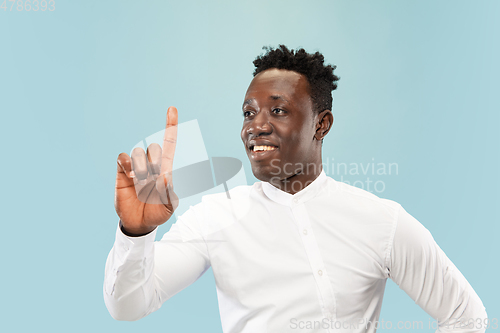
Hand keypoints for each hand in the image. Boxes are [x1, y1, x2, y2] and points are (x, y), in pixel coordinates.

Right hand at [114, 106, 179, 235]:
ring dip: (140, 167)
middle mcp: (151, 165)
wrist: (139, 223)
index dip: (170, 127)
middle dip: (154, 161)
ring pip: (138, 153)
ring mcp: (136, 168)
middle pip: (153, 148)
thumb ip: (169, 193)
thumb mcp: (168, 207)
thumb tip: (165, 176)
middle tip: (152, 178)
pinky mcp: (122, 173)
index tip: (172, 109)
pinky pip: (122, 158)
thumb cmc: (157, 213)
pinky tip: (128, 173)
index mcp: (165, 170)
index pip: (169, 144)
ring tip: (140, 183)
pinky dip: (125, 163)